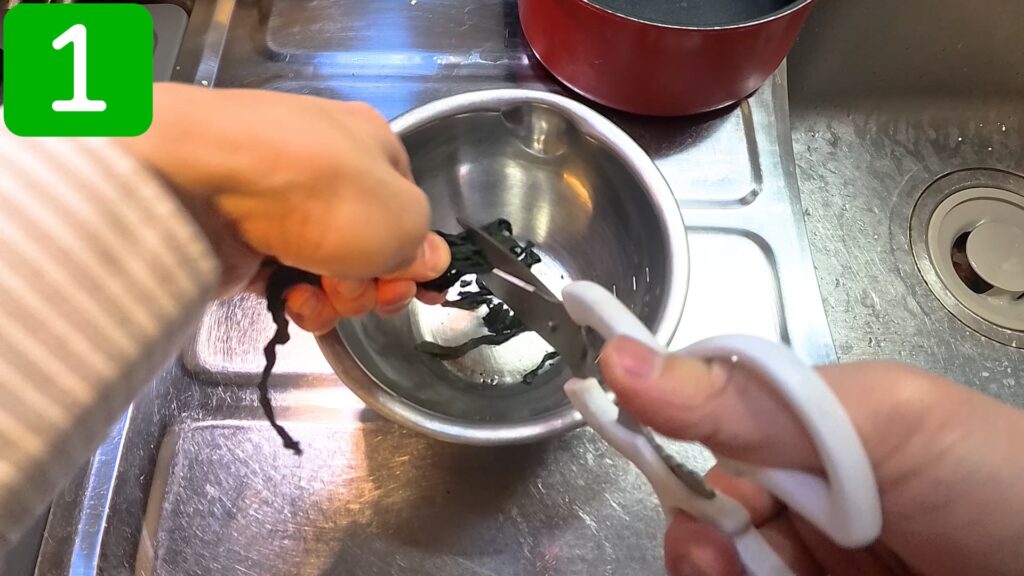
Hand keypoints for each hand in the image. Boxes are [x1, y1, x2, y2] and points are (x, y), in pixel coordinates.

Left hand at [120, 82, 449, 332]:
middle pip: (370, 246)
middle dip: (374, 278)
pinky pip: (285, 281)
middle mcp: (326, 170)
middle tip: (363, 285)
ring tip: (320, 289)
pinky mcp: (241, 240)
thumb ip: (423, 246)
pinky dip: (294, 298)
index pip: (407, 206)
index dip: (414, 251)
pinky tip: (291, 300)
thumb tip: (427, 259)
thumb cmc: (317, 190)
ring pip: (331, 270)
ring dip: (337, 295)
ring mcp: (280, 205)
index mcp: (371, 145)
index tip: (413, 283)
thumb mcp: (402, 221)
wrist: (198, 184)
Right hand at [599, 337, 1023, 575]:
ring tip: (729, 572)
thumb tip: (623, 359)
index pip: (708, 438)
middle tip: (710, 552)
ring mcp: (819, 565)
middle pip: (710, 521)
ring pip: (730, 570)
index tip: (651, 468)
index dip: (669, 452)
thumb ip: (748, 400)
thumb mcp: (873, 423)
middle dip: (695, 538)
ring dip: (713, 573)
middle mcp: (807, 504)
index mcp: (808, 439)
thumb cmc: (991, 480)